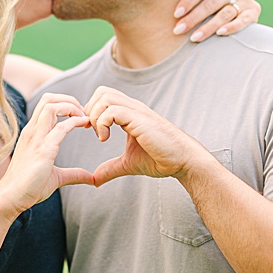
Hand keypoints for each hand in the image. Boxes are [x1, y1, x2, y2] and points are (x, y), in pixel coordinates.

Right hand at [0, 93, 99, 215]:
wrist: (10, 199)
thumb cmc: (29, 188)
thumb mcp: (56, 177)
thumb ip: (73, 174)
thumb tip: (91, 178)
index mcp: (33, 133)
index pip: (47, 104)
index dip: (66, 104)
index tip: (82, 116)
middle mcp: (33, 132)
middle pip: (48, 98)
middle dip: (70, 99)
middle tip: (85, 112)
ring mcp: (36, 139)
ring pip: (52, 106)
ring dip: (72, 107)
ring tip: (85, 117)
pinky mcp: (43, 151)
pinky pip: (61, 128)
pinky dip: (76, 122)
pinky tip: (86, 125)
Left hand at [83, 86, 205, 186]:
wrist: (182, 161)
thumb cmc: (161, 159)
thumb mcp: (128, 164)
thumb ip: (111, 168)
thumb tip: (95, 180)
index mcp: (130, 113)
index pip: (104, 97)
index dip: (93, 112)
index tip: (93, 132)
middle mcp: (133, 108)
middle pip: (102, 92)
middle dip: (91, 111)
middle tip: (94, 132)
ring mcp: (137, 112)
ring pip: (105, 97)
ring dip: (96, 116)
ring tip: (101, 136)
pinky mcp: (139, 120)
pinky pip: (113, 111)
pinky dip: (103, 123)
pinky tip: (105, 139)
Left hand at [172, 0, 259, 41]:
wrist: (243, 12)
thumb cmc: (215, 5)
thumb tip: (157, 0)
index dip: (188, 1)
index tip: (176, 15)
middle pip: (210, 3)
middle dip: (193, 18)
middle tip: (178, 30)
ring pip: (224, 13)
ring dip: (208, 26)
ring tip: (194, 38)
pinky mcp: (253, 12)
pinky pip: (242, 20)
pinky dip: (231, 27)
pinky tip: (220, 34)